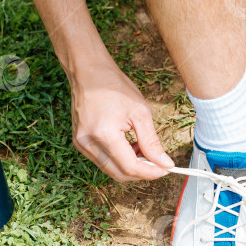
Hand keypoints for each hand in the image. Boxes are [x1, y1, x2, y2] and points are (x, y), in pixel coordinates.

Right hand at [69, 58, 173, 181]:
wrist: (88, 71)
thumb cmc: (113, 86)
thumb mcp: (140, 112)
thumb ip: (152, 142)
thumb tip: (165, 164)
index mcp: (104, 134)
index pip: (130, 167)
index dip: (150, 172)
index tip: (166, 169)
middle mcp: (88, 143)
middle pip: (119, 174)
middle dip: (141, 172)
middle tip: (157, 161)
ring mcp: (81, 144)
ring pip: (111, 170)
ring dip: (130, 165)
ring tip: (142, 147)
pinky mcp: (79, 143)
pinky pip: (103, 161)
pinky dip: (119, 159)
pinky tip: (129, 145)